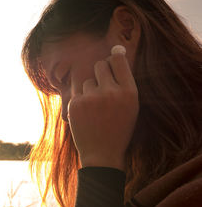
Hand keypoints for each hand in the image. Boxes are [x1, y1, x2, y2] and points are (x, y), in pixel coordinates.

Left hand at [67, 46, 138, 170]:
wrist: (102, 154)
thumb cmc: (119, 128)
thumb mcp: (131, 106)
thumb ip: (124, 81)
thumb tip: (115, 52)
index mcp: (130, 92)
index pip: (119, 60)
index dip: (114, 57)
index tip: (112, 59)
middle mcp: (111, 92)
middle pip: (100, 65)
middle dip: (100, 73)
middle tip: (103, 87)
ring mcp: (92, 98)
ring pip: (87, 80)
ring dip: (89, 89)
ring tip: (95, 108)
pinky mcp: (75, 104)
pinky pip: (76, 90)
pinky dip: (80, 99)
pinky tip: (86, 113)